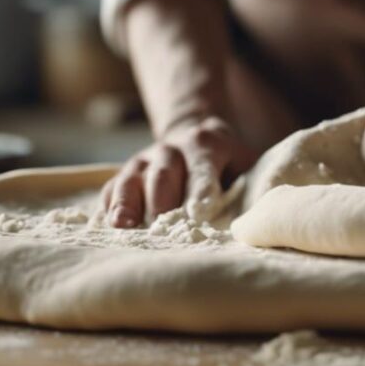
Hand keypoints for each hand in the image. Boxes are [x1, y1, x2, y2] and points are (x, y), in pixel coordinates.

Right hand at [101, 116, 255, 227]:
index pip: (203, 168)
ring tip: (122, 225)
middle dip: (161, 201)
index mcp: (206, 145)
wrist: (194, 137)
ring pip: (130, 181)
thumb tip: (258, 219)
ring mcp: (142, 162)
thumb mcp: (245, 166)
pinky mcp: (123, 176)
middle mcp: (170, 150)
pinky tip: (105, 228)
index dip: (201, 189)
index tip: (200, 211)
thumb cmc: (227, 165)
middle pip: (163, 175)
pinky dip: (107, 209)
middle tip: (162, 227)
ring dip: (126, 203)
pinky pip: (109, 191)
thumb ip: (250, 186)